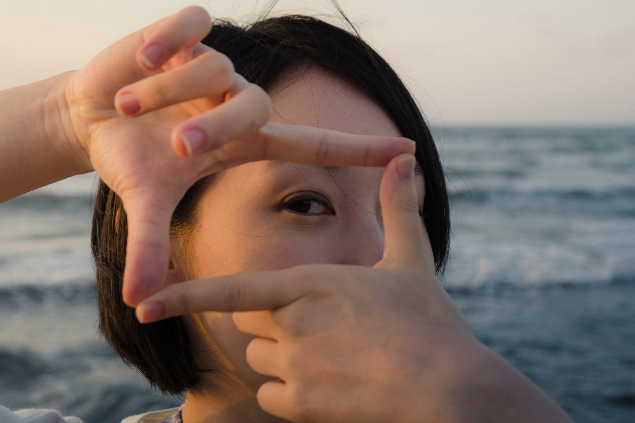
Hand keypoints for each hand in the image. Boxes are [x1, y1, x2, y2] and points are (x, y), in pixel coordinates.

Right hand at [59, 6, 413, 304]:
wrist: (93, 117)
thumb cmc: (133, 158)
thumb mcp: (146, 199)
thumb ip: (151, 244)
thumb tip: (137, 301)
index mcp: (243, 141)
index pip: (313, 145)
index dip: (359, 148)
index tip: (408, 151)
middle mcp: (237, 102)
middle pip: (252, 107)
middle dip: (214, 128)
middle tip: (177, 150)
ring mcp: (212, 66)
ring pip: (214, 69)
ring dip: (167, 92)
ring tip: (127, 108)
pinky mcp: (185, 32)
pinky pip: (191, 26)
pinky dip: (166, 41)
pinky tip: (143, 59)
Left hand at [137, 154, 572, 422]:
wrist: (450, 388)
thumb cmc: (429, 322)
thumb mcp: (411, 260)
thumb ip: (399, 207)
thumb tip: (406, 158)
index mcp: (309, 284)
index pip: (232, 290)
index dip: (185, 297)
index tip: (145, 307)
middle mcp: (292, 324)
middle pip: (251, 323)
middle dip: (273, 322)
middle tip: (321, 325)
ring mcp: (296, 367)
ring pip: (261, 359)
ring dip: (283, 356)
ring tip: (334, 354)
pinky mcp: (304, 406)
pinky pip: (274, 396)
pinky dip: (291, 392)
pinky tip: (330, 384)